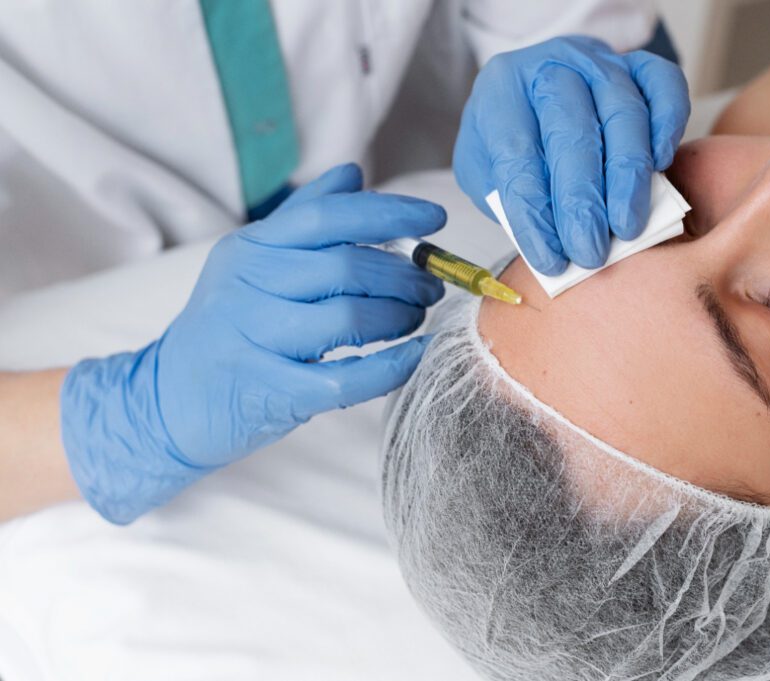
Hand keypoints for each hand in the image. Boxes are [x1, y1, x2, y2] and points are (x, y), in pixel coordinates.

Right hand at [60, 164, 445, 523]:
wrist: (165, 401)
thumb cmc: (224, 326)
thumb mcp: (250, 262)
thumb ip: (303, 217)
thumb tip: (353, 174)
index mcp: (250, 249)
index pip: (328, 217)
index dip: (388, 214)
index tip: (433, 219)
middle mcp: (248, 287)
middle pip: (347, 268)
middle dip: (403, 276)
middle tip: (429, 285)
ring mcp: (256, 341)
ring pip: (349, 320)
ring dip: (399, 317)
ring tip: (414, 317)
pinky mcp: (270, 392)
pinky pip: (345, 379)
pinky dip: (390, 368)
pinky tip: (413, 356)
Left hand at [454, 36, 689, 274]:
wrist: (539, 98)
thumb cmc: (513, 145)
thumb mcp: (489, 172)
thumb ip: (513, 202)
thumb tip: (556, 241)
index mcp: (502, 88)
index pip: (516, 153)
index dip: (535, 211)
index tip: (551, 259)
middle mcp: (550, 65)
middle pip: (571, 131)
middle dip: (582, 200)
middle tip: (590, 251)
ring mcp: (598, 61)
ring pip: (622, 112)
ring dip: (627, 177)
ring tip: (626, 228)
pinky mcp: (640, 64)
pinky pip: (664, 85)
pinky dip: (667, 124)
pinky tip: (661, 165)